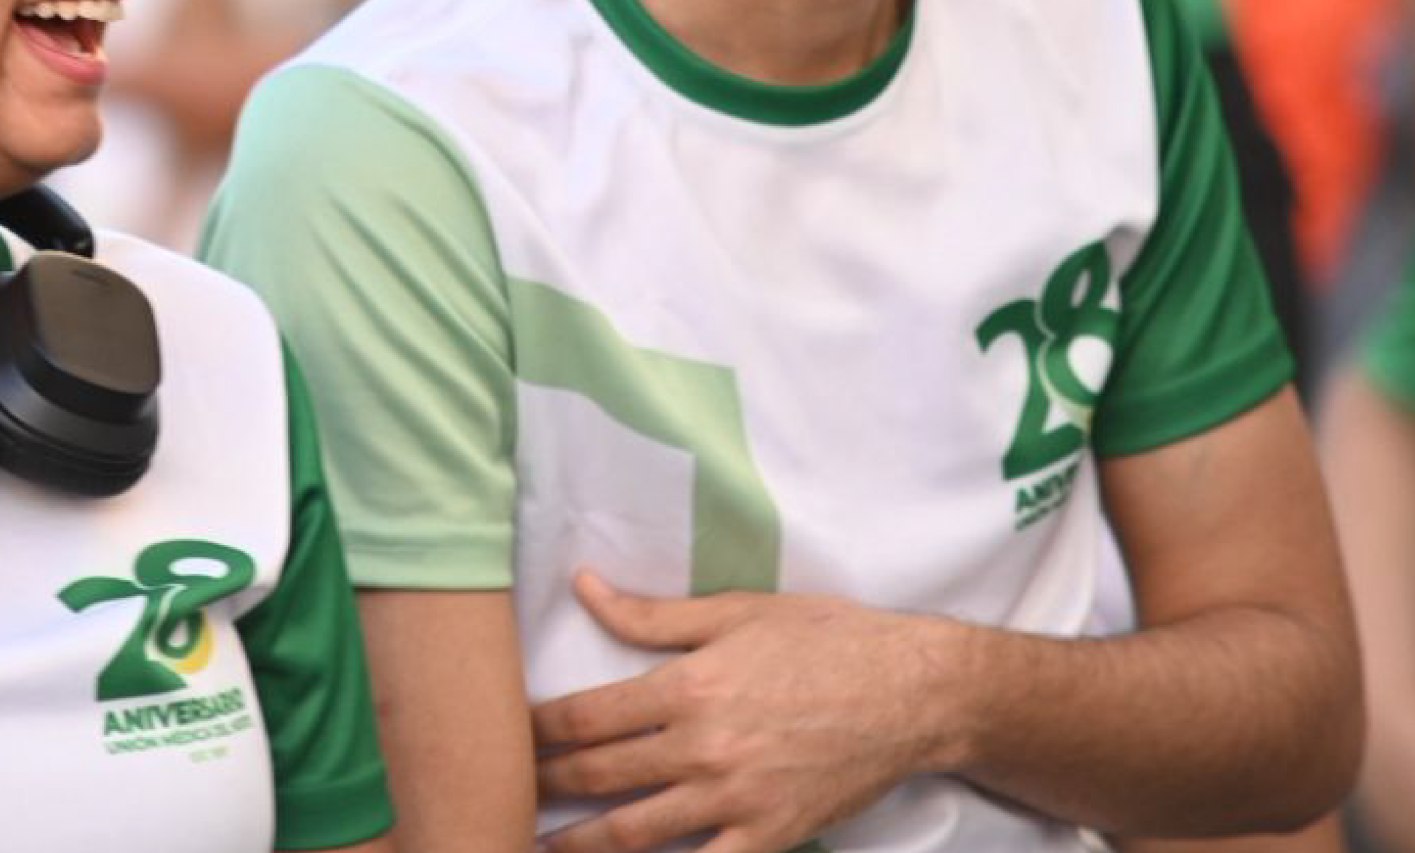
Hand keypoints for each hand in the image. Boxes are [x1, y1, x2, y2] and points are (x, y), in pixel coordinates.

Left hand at [530, 571, 956, 852]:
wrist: (913, 690)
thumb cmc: (825, 639)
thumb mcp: (735, 611)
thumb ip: (652, 614)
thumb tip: (584, 587)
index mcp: (688, 684)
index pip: (587, 716)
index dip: (537, 731)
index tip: (502, 737)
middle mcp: (703, 746)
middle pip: (601, 775)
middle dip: (546, 786)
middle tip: (501, 794)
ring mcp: (737, 798)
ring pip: (637, 832)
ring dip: (581, 844)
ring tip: (536, 849)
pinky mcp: (772, 834)